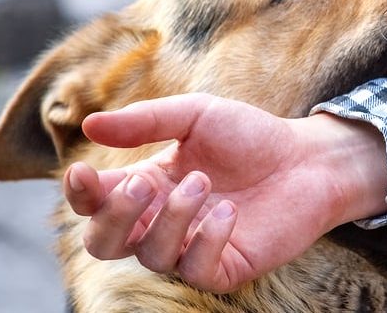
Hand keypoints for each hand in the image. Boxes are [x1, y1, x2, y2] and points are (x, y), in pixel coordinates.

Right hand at [63, 93, 386, 292]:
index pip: (93, 202)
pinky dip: (205, 242)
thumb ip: (146, 120)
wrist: (308, 158)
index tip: (81, 171)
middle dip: (114, 215)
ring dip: (171, 218)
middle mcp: (162, 221)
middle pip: (104, 242)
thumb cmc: (252, 135)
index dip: (79, 194)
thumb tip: (89, 124)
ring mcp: (191, 247)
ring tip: (204, 181)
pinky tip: (229, 213)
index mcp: (148, 184)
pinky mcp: (224, 267)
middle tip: (143, 183)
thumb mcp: (198, 114)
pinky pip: (195, 272)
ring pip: (150, 256)